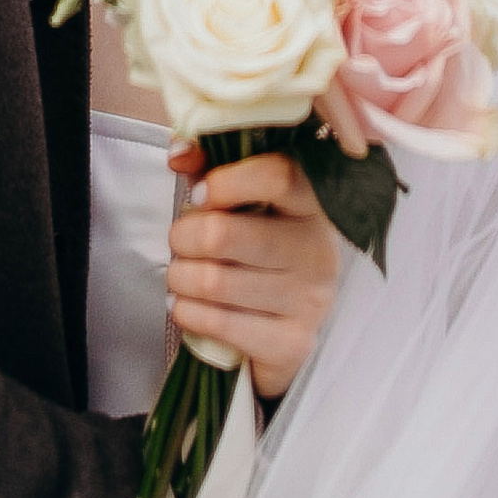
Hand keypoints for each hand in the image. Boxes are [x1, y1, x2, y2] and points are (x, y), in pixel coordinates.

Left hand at [164, 145, 345, 403]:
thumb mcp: (239, 207)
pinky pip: (215, 323)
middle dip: (182, 237)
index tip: (200, 195)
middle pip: (222, 233)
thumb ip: (210, 171)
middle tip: (182, 243)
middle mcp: (318, 251)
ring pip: (211, 281)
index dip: (224, 182)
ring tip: (183, 276)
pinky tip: (190, 307)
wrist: (281, 334)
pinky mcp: (292, 343)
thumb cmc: (256, 256)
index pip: (278, 176)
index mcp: (313, 206)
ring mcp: (310, 301)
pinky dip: (187, 313)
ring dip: (179, 277)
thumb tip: (179, 153)